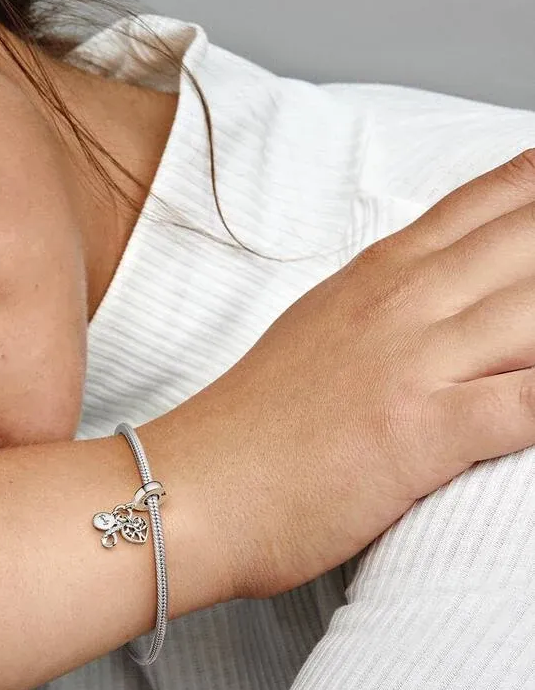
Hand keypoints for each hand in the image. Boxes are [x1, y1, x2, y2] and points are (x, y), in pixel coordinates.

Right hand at [141, 148, 534, 600]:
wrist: (189, 488)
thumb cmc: (252, 429)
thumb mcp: (321, 335)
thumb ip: (389, 307)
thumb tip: (444, 305)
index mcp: (380, 274)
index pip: (494, 201)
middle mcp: (405, 301)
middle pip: (533, 238)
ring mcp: (413, 361)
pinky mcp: (419, 430)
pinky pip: (527, 401)